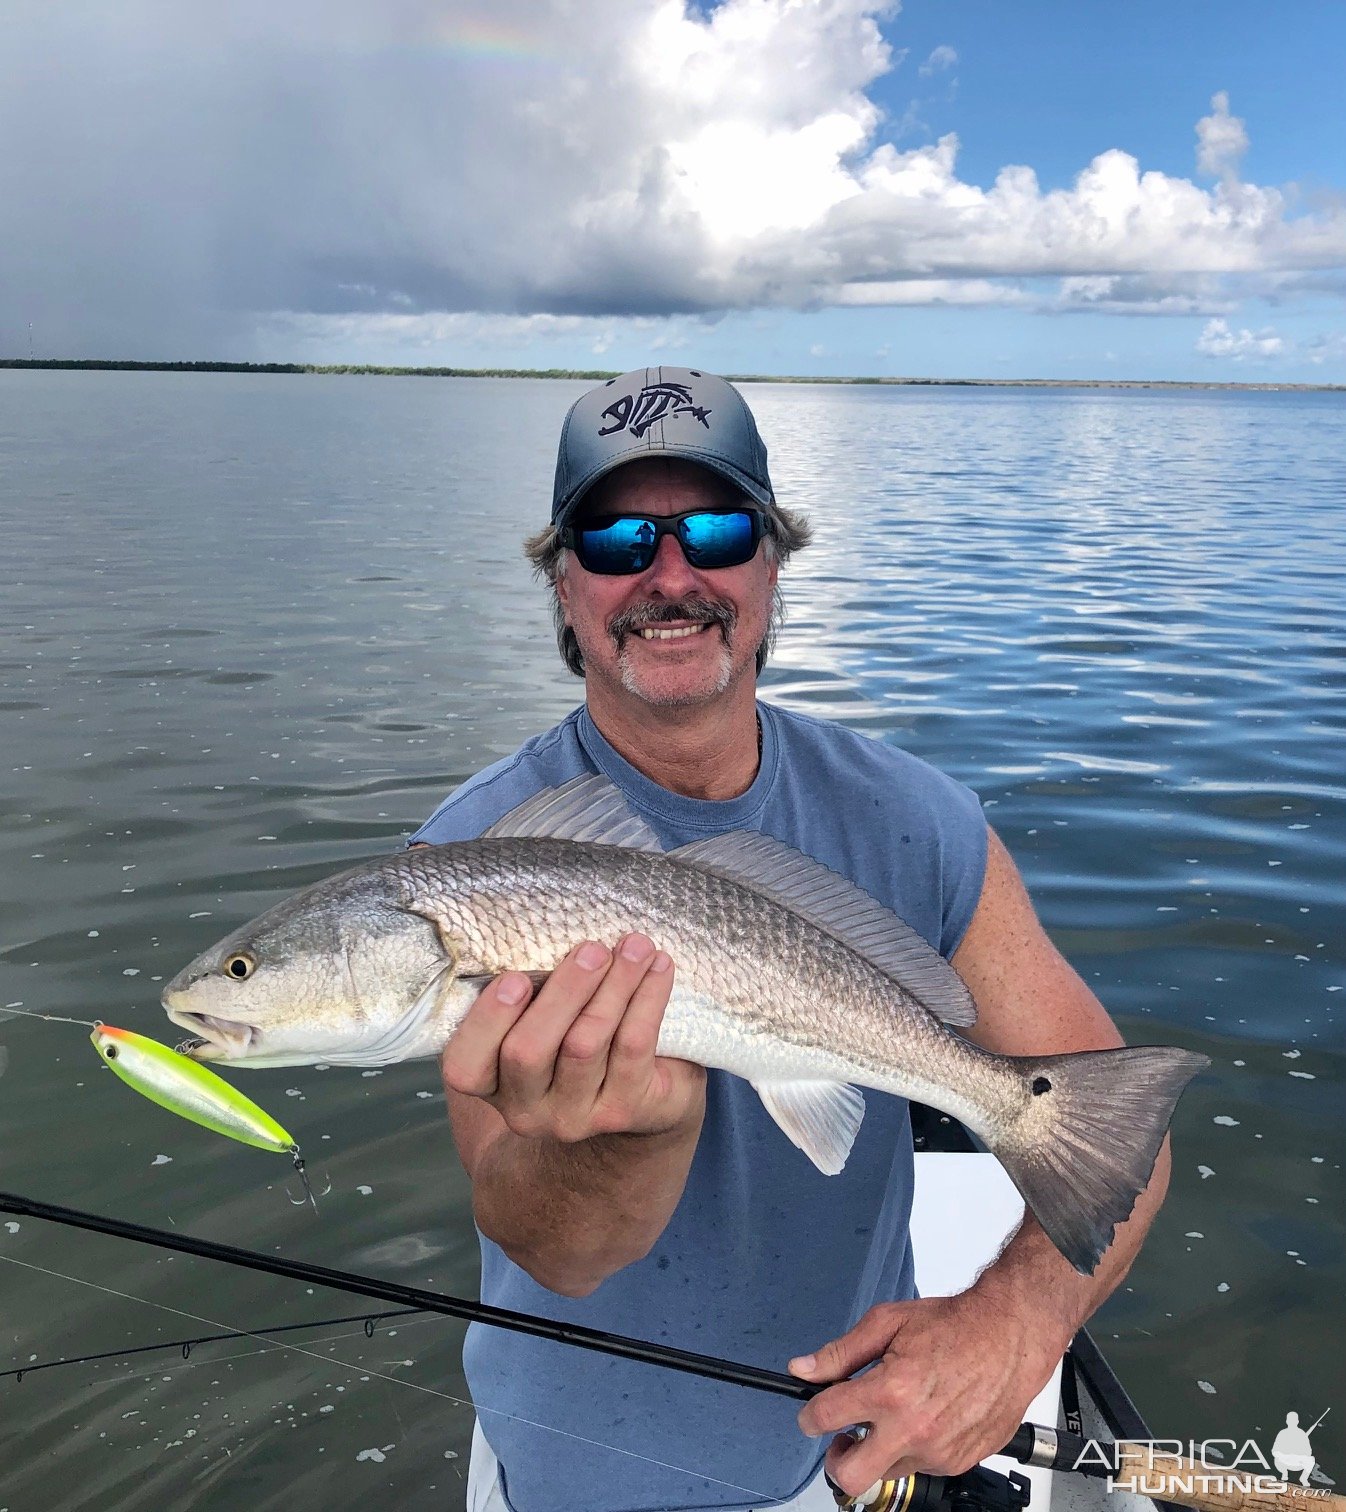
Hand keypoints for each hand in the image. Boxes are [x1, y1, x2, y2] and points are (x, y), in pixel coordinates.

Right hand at [441, 934, 705, 1144]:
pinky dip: (648, 999)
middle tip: (592, 949)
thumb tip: (540, 933)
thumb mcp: (539, 1023)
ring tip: (635, 947)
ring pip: (585, 1044)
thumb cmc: (574, 1041)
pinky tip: (660, 967)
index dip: (486, 1021)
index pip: (465, 1065)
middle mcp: (525, 1109)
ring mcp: (575, 1117)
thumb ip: (527, 995)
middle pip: (528, 1051)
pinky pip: (633, 1046)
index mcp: (491, 1083)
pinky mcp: (624, 1111)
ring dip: (613, 986)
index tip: (515, 976)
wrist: (640, 1100)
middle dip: (563, 992)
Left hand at [789, 1290, 1059, 1497]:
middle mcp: (912, 1429)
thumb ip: (840, 1352)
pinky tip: (923, 1417)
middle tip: (841, 1439)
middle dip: (836, 1460)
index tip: (810, 1414)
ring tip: (893, 1416)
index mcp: (890, 1391)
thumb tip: (804, 1369)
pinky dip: (914, 1448)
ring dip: (880, 1451)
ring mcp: (937, 1452)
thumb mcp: (887, 1322)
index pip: (824, 1417)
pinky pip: (921, 1466)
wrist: (1010, 1336)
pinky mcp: (958, 1461)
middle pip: (850, 1476)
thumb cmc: (956, 1325)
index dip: (808, 1415)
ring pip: (887, 1472)